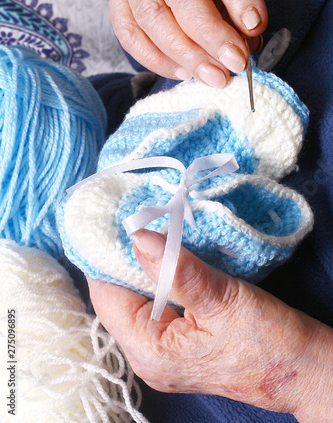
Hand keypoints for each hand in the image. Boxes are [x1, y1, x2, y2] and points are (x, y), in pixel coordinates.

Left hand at [88, 229, 332, 421]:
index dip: (106, 256)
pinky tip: (167, 260)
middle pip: (116, 298)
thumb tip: (138, 237)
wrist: (304, 370)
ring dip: (141, 268)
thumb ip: (176, 270)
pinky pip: (153, 307)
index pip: (106, 295)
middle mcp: (146, 357)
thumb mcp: (221, 300)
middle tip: (136, 219)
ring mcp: (161, 354)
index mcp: (149, 350)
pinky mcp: (177, 347)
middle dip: (123, 259)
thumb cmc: (268, 341)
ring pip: (135, 301)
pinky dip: (156, 281)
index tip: (116, 220)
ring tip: (150, 232)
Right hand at [109, 0, 266, 86]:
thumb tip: (245, 46)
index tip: (254, 27)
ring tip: (211, 76)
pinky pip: (131, 37)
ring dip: (185, 54)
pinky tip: (183, 72)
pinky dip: (157, 61)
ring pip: (152, 18)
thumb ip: (240, 7)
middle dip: (209, 35)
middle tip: (233, 64)